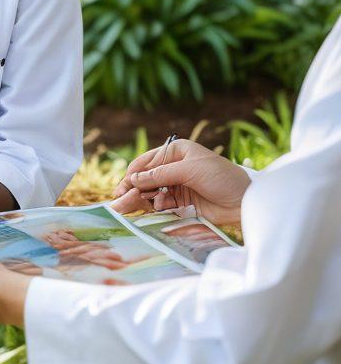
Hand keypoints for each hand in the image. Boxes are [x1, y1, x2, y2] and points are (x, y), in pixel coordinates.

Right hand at [110, 138, 250, 224]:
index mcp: (176, 152)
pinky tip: (143, 211)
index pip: (147, 161)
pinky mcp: (180, 203)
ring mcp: (176, 186)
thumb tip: (134, 178)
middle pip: (145, 178)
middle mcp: (173, 167)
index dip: (134, 173)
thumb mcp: (190, 170)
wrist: (246, 201)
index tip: (125, 185)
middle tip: (118, 200)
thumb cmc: (222, 177)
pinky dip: (151, 208)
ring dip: (137, 200)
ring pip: (150, 193)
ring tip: (122, 208)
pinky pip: (160, 205)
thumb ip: (161, 174)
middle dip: (132, 188)